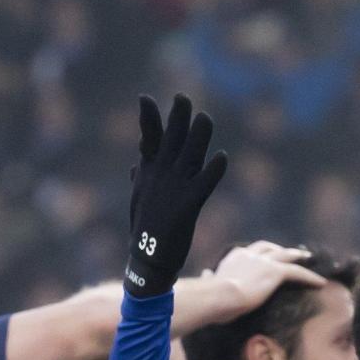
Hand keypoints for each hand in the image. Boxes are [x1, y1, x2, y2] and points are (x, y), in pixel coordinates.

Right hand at [126, 94, 228, 296]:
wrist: (147, 261)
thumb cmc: (144, 231)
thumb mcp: (139, 199)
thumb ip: (141, 177)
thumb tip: (137, 163)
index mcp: (148, 174)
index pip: (148, 140)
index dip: (148, 119)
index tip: (145, 98)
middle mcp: (160, 177)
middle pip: (170, 141)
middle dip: (176, 119)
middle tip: (182, 98)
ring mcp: (173, 191)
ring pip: (188, 157)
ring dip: (197, 137)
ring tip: (205, 118)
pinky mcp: (186, 207)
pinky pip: (203, 185)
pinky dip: (213, 171)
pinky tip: (222, 157)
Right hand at [205, 242, 327, 319]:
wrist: (219, 296)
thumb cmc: (211, 296)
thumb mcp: (209, 284)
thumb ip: (209, 278)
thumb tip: (204, 273)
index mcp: (234, 256)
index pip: (250, 251)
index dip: (260, 253)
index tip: (266, 256)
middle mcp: (251, 254)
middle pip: (270, 247)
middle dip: (281, 249)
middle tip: (292, 252)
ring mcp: (265, 262)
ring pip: (287, 255)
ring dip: (298, 256)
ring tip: (309, 258)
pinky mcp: (276, 272)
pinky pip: (297, 272)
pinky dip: (310, 276)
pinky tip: (321, 282)